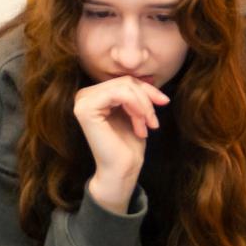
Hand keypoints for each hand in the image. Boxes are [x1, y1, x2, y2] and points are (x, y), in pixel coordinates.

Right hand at [73, 76, 168, 213]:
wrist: (122, 170)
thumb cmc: (127, 145)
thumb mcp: (134, 111)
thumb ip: (135, 92)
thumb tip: (149, 75)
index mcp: (93, 96)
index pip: (124, 80)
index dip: (147, 90)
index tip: (163, 103)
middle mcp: (83, 96)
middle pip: (125, 81)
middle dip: (146, 100)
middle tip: (154, 122)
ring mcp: (82, 102)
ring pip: (125, 87)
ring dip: (143, 106)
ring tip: (148, 126)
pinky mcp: (86, 109)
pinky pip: (120, 93)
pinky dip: (136, 107)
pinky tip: (140, 126)